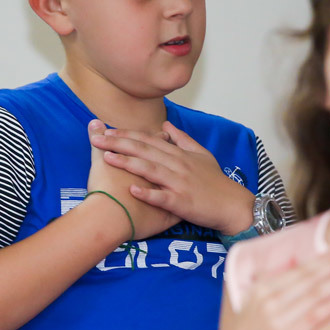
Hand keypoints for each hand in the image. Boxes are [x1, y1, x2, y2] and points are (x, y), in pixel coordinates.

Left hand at [90, 121, 255, 234]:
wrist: (232, 205)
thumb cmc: (216, 182)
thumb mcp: (201, 155)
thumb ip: (182, 139)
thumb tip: (166, 124)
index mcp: (179, 154)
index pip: (149, 139)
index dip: (127, 134)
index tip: (106, 130)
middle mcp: (178, 165)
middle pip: (145, 150)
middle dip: (119, 143)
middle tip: (97, 138)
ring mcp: (180, 183)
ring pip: (150, 169)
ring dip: (128, 163)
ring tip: (107, 158)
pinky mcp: (182, 202)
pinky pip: (162, 197)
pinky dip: (147, 193)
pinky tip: (131, 189)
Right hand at [215, 248, 329, 329]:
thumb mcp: (245, 312)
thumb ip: (258, 291)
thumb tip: (266, 272)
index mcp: (259, 291)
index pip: (295, 269)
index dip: (318, 258)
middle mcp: (267, 300)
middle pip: (307, 277)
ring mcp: (277, 317)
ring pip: (314, 293)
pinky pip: (314, 316)